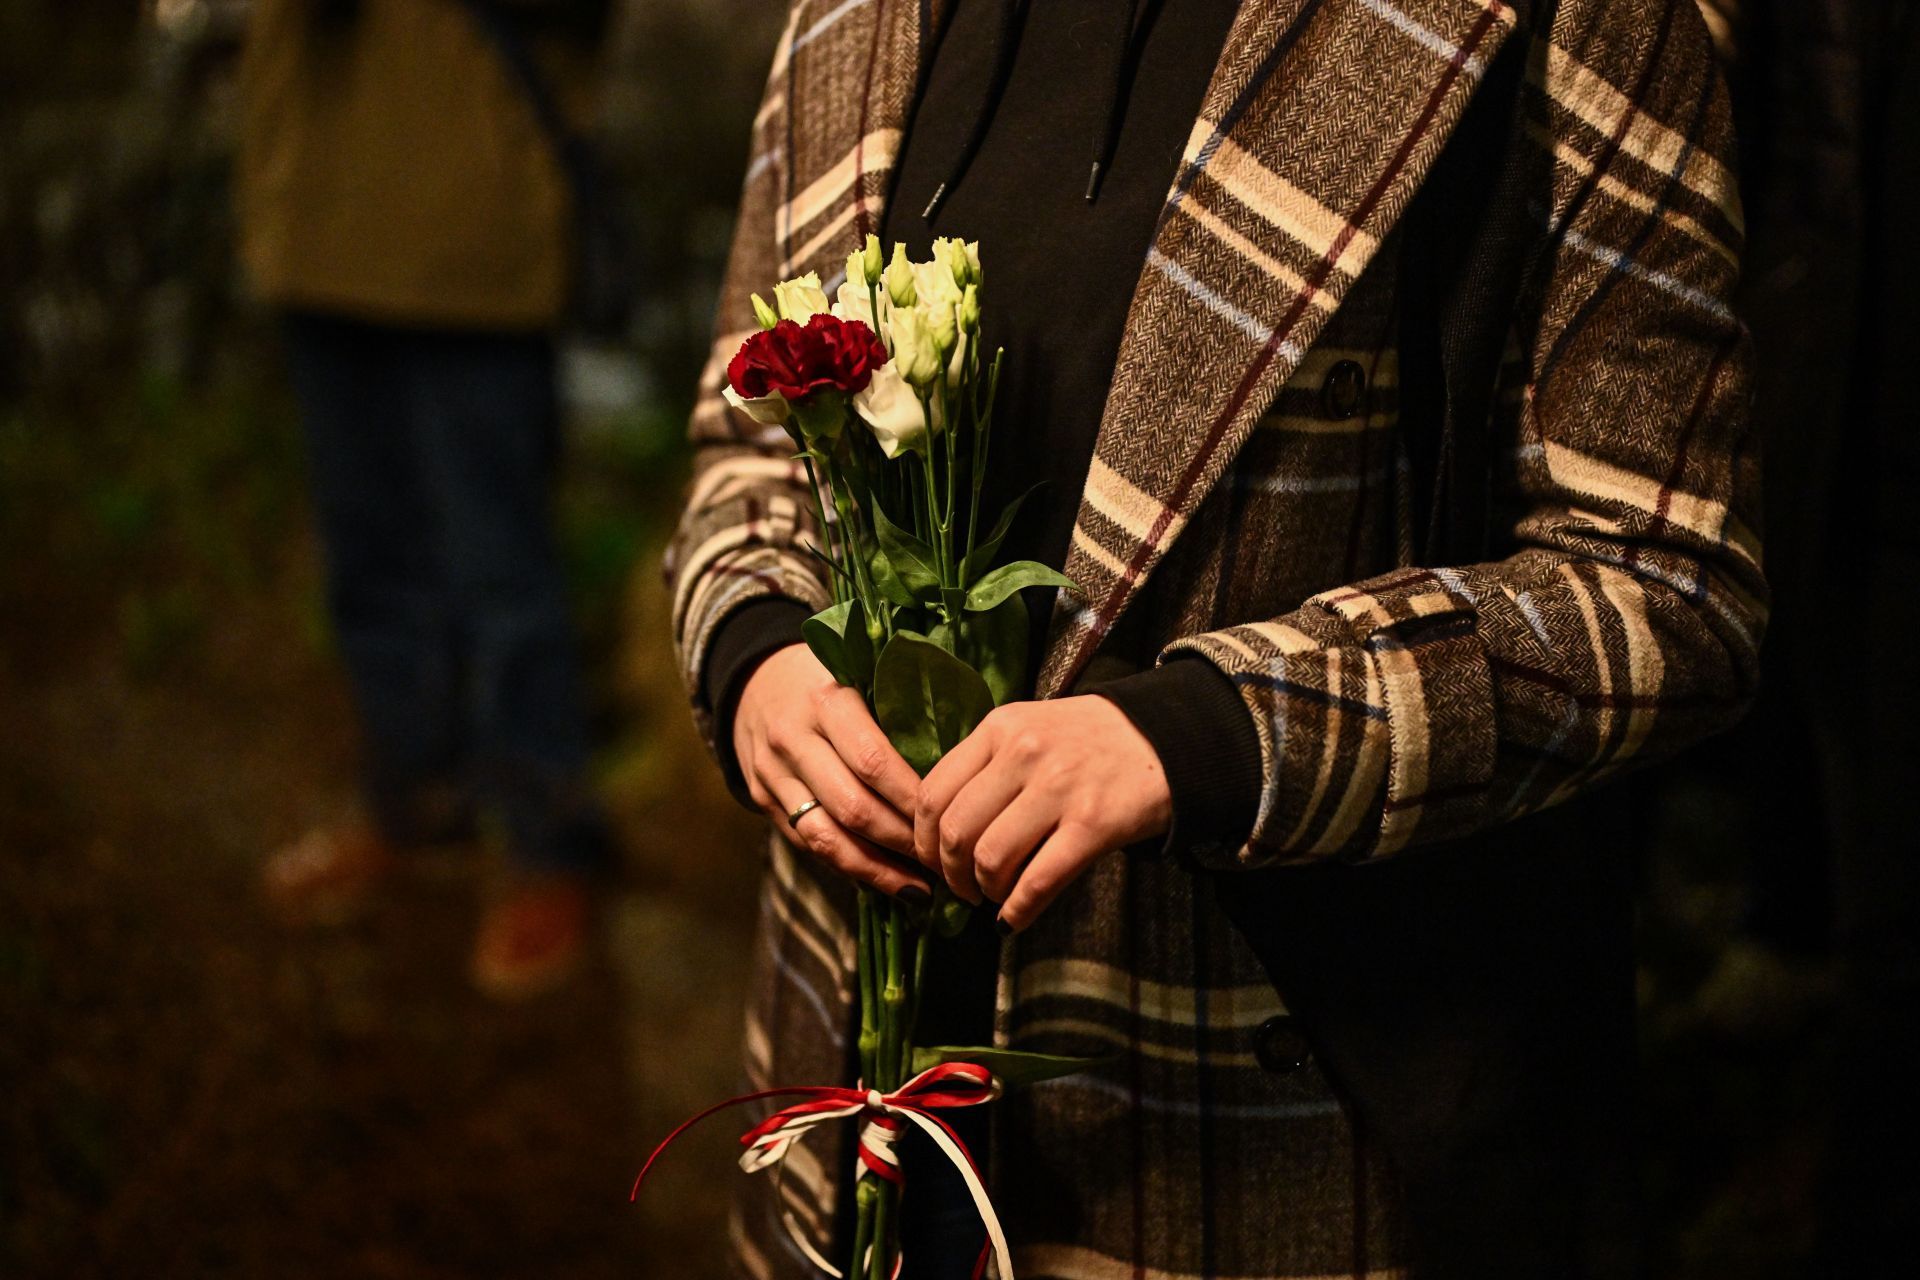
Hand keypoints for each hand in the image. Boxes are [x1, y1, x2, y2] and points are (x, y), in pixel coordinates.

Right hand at [733, 644, 930, 898]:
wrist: (756, 682)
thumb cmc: (833, 681)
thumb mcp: (864, 679)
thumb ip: (901, 714)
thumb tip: (963, 769)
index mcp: (827, 702)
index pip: (874, 762)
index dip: (913, 798)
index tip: (951, 817)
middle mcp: (793, 739)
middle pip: (852, 808)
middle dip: (903, 841)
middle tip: (945, 859)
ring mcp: (772, 774)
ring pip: (826, 838)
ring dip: (877, 869)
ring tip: (920, 888)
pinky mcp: (761, 801)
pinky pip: (809, 845)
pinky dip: (851, 867)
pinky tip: (886, 879)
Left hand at [911, 696, 1171, 932]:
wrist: (1166, 737)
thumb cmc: (1087, 741)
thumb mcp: (1028, 729)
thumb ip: (985, 765)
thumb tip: (940, 831)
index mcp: (998, 729)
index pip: (931, 793)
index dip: (922, 841)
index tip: (933, 862)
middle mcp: (1023, 753)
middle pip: (954, 832)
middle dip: (950, 875)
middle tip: (962, 890)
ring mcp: (1059, 788)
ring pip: (990, 859)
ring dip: (984, 892)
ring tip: (995, 897)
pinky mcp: (1094, 824)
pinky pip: (1038, 881)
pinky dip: (1017, 911)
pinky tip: (1014, 920)